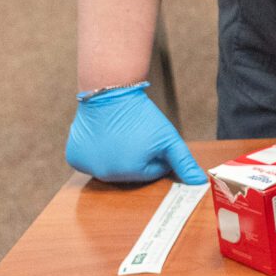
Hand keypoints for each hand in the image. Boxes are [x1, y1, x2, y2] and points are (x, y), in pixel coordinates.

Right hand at [66, 82, 206, 185]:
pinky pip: (91, 162)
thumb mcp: (169, 139)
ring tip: (119, 136)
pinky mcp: (74, 158)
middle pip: (130, 173)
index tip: (151, 138)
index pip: (151, 173)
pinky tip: (102, 137)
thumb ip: (184, 162)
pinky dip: (97, 153)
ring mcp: (87, 167)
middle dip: (137, 157)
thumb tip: (200, 182)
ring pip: (110, 168)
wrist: (110, 93)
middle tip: (135, 137)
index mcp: (129, 173)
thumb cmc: (141, 115)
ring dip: (116, 156)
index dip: (156, 155)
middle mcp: (105, 174)